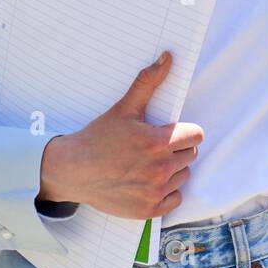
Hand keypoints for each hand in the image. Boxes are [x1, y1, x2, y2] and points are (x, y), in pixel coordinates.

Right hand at [38, 51, 202, 219]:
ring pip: (183, 176)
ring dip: (173, 170)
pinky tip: (149, 182)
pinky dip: (166, 192)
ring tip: (149, 164)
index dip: (184, 131)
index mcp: (158, 143)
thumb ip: (148, 82)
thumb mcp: (124, 108)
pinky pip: (175, 199)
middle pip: (191, 155)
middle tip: (154, 147)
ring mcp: (154, 192)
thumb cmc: (98, 137)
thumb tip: (167, 57)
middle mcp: (159, 170)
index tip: (170, 132)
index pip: (196, 135)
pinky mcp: (148, 210)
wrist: (72, 170)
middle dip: (177, 149)